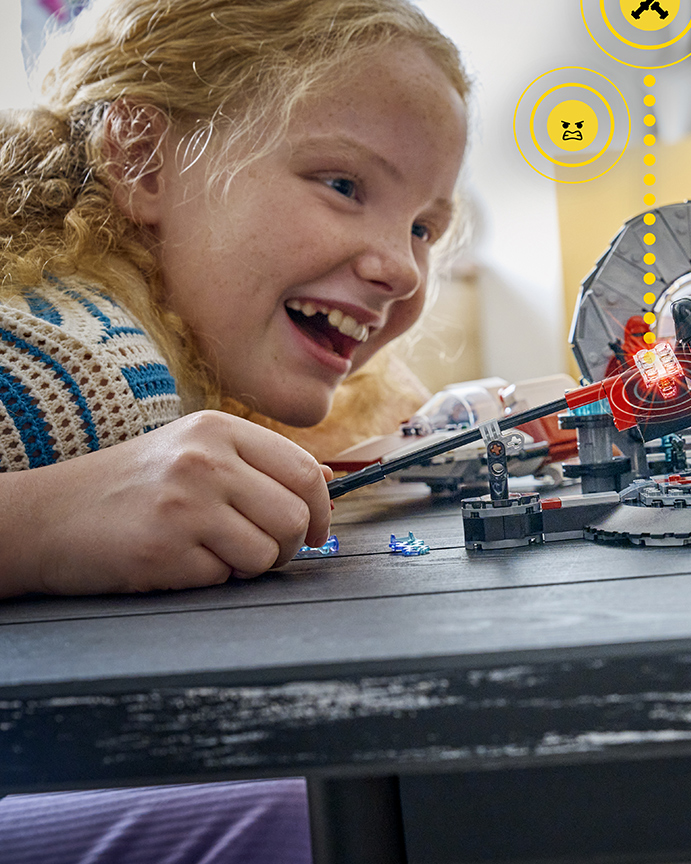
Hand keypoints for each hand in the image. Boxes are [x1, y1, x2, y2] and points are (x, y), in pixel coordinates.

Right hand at [16, 411, 330, 594]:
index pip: (304, 471)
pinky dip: (208, 579)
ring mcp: (184, 504)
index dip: (320, 510)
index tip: (314, 532)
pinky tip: (176, 561)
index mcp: (218, 429)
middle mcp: (204, 460)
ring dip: (249, 566)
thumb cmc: (130, 487)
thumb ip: (256, 463)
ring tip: (213, 553)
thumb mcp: (192, 451)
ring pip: (266, 553)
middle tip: (259, 551)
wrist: (45, 516)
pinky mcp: (163, 549)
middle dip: (287, 546)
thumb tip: (326, 479)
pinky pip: (222, 578)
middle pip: (293, 517)